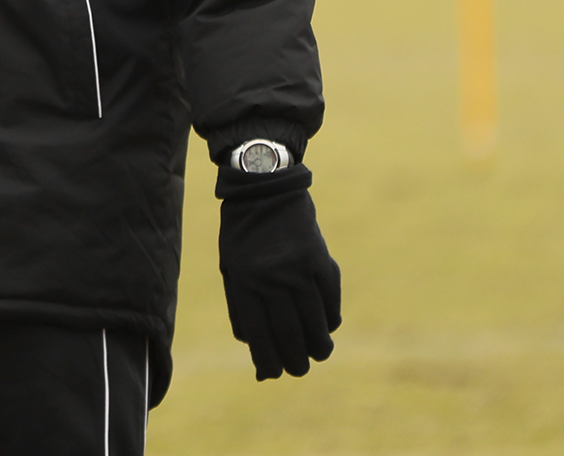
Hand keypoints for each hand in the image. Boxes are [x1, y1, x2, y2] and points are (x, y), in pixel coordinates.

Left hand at [217, 161, 341, 379]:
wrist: (264, 189)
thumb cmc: (243, 236)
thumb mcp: (232, 270)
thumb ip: (242, 313)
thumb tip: (259, 360)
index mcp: (244, 282)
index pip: (259, 336)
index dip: (269, 361)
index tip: (275, 373)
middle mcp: (271, 278)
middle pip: (289, 334)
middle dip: (296, 361)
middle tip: (300, 370)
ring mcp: (298, 269)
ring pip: (315, 323)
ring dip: (319, 346)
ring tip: (319, 354)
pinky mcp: (320, 259)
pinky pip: (330, 300)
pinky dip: (331, 318)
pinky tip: (327, 326)